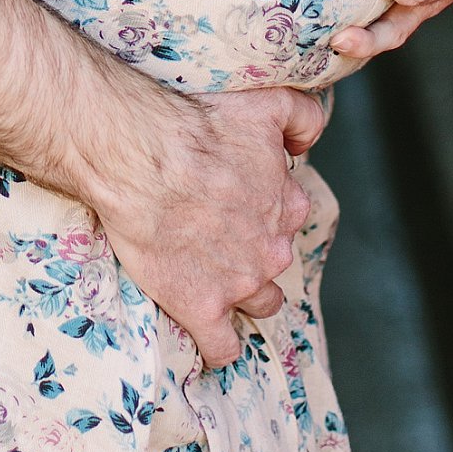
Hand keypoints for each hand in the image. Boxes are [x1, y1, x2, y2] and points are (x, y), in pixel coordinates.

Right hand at [91, 81, 330, 365]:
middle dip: (254, 255)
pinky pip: (223, 348)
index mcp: (288, 204)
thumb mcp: (269, 103)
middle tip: (217, 240)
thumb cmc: (200, 125)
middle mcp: (272, 248)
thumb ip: (304, 118)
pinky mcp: (203, 309)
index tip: (236, 205)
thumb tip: (310, 143)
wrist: (141, 158)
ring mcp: (241, 283)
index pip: (287, 218)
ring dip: (245, 298)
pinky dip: (220, 348)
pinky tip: (209, 335)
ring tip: (217, 286)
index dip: (263, 212)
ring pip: (260, 304)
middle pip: (275, 262)